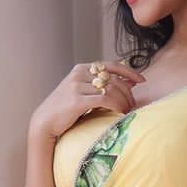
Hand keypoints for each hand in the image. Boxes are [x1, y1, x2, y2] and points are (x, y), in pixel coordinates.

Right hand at [30, 60, 144, 140]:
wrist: (45, 122)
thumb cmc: (65, 110)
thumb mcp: (83, 93)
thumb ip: (101, 86)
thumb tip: (128, 82)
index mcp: (81, 69)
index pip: (111, 65)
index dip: (129, 71)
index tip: (142, 80)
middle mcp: (79, 74)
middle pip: (113, 78)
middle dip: (128, 91)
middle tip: (133, 104)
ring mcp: (77, 86)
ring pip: (111, 89)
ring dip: (124, 100)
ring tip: (128, 110)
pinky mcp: (77, 100)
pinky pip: (105, 99)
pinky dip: (117, 106)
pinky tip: (121, 113)